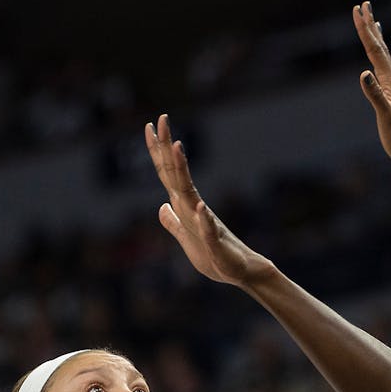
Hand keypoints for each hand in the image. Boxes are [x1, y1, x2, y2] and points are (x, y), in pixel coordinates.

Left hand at [145, 114, 273, 287]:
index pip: (167, 174)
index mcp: (185, 207)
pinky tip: (199, 206)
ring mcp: (206, 222)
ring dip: (182, 171)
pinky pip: (208, 229)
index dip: (156, 151)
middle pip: (176, 174)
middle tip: (162, 119)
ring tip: (176, 147)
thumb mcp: (185, 238)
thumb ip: (173, 222)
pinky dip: (203, 218)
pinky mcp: (215, 242)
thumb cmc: (215, 256)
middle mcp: (195, 208)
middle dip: (167, 147)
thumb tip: (162, 207)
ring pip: (190, 193)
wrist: (241, 272)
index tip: (149, 125)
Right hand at [354, 1, 390, 172]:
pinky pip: (384, 70)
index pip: (375, 50)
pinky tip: (377, 61)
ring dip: (376, 39)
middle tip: (363, 5)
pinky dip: (380, 59)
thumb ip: (375, 95)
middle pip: (380, 47)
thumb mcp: (385, 117)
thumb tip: (363, 74)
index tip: (358, 10)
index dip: (365, 29)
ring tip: (373, 23)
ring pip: (383, 57)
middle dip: (370, 26)